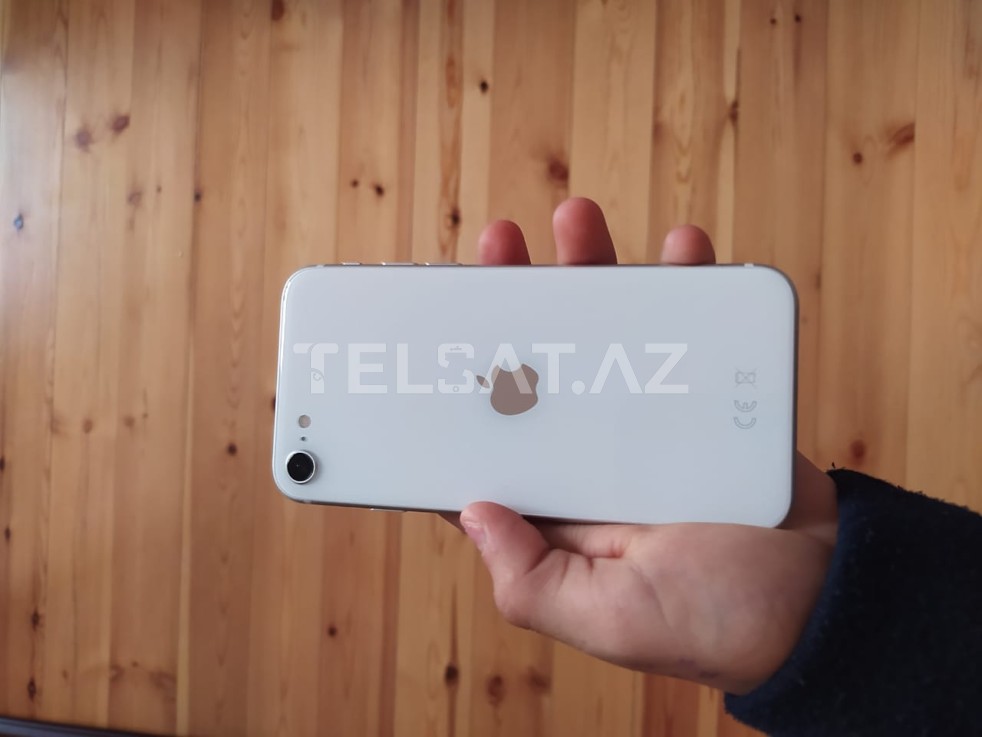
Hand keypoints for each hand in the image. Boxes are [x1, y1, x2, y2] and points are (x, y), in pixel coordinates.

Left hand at [453, 198, 837, 694]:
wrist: (828, 602)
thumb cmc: (719, 622)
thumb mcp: (610, 618)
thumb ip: (531, 581)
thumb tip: (472, 511)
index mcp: (556, 504)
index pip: (490, 437)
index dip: (457, 383)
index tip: (436, 323)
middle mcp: (592, 456)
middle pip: (542, 364)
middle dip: (518, 301)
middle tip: (500, 244)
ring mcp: (647, 421)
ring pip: (609, 334)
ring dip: (593, 271)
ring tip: (578, 218)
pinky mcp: (706, 399)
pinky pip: (689, 331)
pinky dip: (686, 283)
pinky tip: (679, 247)